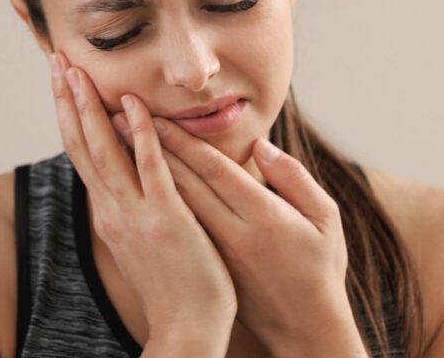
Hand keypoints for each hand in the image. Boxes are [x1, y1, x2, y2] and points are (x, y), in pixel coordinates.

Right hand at [48, 50, 237, 344]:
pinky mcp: (165, 219)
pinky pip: (150, 170)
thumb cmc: (175, 283)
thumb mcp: (143, 238)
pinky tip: (133, 104)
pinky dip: (140, 135)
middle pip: (82, 146)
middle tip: (55, 60)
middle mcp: (114, 209)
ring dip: (89, 109)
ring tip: (76, 71)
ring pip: (104, 152)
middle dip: (67, 101)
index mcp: (110, 212)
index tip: (62, 79)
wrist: (188, 328)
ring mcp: (137, 214)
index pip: (82, 153)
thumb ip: (133, 204)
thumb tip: (129, 175)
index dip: (69, 114)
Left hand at [112, 111, 357, 352]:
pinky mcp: (208, 268)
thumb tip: (261, 146)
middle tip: (120, 120)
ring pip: (173, 205)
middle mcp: (233, 235)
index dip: (184, 143)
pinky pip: (176, 227)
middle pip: (185, 185)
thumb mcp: (324, 218)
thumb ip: (294, 178)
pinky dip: (155, 201)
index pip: (215, 171)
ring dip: (144, 174)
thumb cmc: (319, 267)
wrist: (303, 326)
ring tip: (118, 147)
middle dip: (151, 150)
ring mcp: (216, 254)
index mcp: (264, 218)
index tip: (158, 117)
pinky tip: (137, 184)